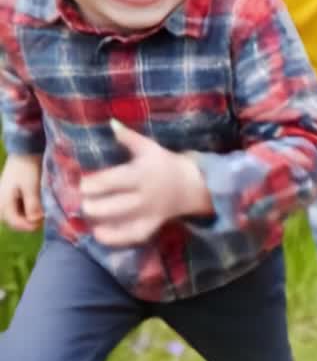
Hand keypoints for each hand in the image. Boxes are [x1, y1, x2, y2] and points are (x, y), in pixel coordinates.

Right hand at [0, 154, 42, 231]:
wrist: (24, 153)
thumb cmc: (27, 169)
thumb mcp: (31, 186)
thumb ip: (32, 204)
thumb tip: (35, 221)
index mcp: (4, 203)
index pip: (15, 223)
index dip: (30, 226)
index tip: (44, 223)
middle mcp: (1, 203)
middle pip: (14, 222)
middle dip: (29, 222)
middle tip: (44, 217)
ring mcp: (4, 200)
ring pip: (16, 216)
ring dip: (28, 216)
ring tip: (42, 210)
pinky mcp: (10, 196)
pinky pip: (17, 209)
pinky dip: (27, 210)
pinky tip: (37, 205)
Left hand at [80, 120, 211, 245]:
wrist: (191, 185)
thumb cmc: (165, 163)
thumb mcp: (149, 147)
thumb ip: (128, 137)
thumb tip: (111, 122)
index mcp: (140, 174)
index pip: (108, 181)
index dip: (89, 184)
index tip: (81, 182)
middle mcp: (142, 196)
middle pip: (106, 206)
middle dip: (89, 203)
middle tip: (84, 198)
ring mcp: (146, 213)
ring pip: (116, 222)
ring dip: (97, 219)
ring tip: (89, 212)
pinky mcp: (150, 226)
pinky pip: (130, 236)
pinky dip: (112, 237)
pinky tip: (98, 232)